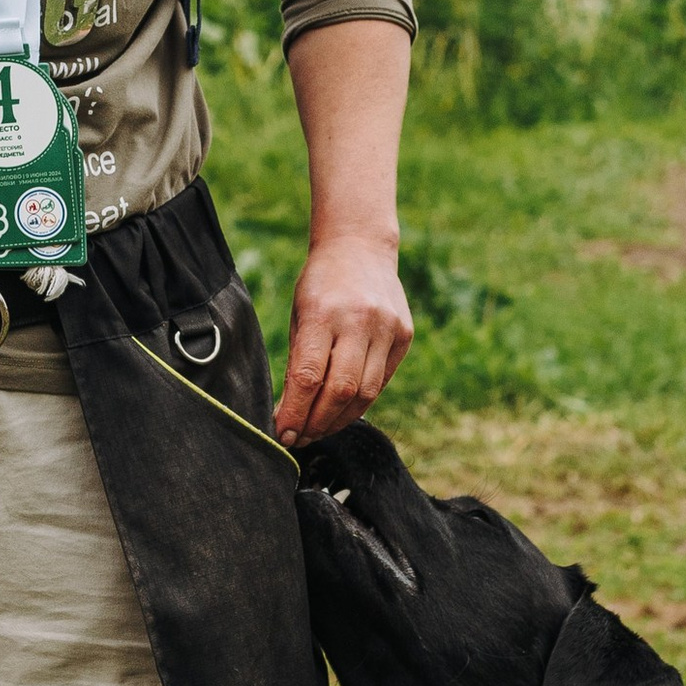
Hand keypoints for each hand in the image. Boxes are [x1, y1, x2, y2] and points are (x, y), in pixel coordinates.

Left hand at [274, 236, 412, 444]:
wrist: (360, 247)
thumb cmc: (320, 284)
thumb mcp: (298, 314)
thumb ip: (298, 361)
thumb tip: (290, 414)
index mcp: (322, 312)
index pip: (308, 376)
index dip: (294, 413)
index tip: (281, 434)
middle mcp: (359, 320)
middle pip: (340, 390)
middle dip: (317, 423)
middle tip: (299, 438)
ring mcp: (387, 328)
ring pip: (366, 393)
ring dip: (340, 419)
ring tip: (319, 430)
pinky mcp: (404, 335)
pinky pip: (381, 381)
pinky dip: (361, 402)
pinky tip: (342, 410)